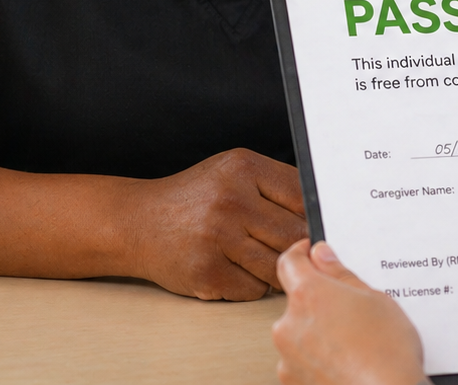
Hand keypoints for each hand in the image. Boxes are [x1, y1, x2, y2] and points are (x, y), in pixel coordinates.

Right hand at [129, 148, 306, 299]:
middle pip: (294, 234)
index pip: (302, 195)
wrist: (137, 222)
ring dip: (276, 270)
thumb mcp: (232, 174)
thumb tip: (321, 215)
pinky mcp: (207, 272)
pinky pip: (253, 289)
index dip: (313, 214)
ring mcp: (218, 238)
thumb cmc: (194, 198)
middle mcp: (231, 200)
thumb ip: (274, 187)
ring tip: (259, 258)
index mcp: (243, 168)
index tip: (314, 225)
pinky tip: (235, 270)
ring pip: (277, 266)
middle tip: (291, 249)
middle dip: (298, 247)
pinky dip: (252, 286)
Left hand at [272, 240, 427, 384]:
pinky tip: (346, 361)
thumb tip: (322, 256)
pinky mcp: (292, 382)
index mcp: (308, 295)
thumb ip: (341, 274)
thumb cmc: (387, 353)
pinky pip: (301, 360)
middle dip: (319, 301)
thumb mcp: (374, 299)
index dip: (301, 253)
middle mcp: (289, 325)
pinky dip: (317, 358)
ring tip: (353, 342)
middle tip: (350, 307)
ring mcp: (288, 358)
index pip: (289, 262)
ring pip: (299, 333)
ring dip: (318, 332)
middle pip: (297, 301)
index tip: (311, 253)